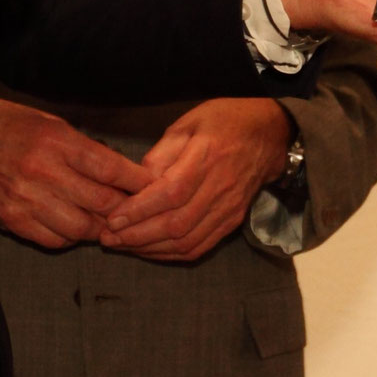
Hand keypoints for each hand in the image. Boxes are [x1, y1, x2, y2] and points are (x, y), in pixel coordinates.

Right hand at [0, 96, 153, 247]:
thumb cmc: (20, 128)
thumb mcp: (57, 126)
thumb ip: (89, 152)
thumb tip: (127, 178)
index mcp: (57, 142)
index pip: (110, 169)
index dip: (137, 182)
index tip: (154, 187)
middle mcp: (42, 172)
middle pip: (100, 202)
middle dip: (125, 209)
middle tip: (137, 210)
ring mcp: (25, 199)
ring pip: (80, 227)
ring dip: (100, 227)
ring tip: (107, 220)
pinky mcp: (12, 219)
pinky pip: (54, 240)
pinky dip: (72, 237)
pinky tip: (75, 225)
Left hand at [101, 98, 290, 261]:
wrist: (268, 135)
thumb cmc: (223, 122)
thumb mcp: (188, 123)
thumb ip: (162, 153)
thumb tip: (137, 183)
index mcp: (208, 156)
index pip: (171, 192)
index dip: (140, 210)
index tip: (112, 219)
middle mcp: (220, 187)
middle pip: (177, 223)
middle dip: (137, 236)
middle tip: (108, 238)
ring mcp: (229, 208)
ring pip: (187, 241)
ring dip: (151, 249)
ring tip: (123, 246)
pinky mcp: (232, 221)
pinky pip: (200, 246)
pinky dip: (171, 254)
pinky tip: (150, 250)